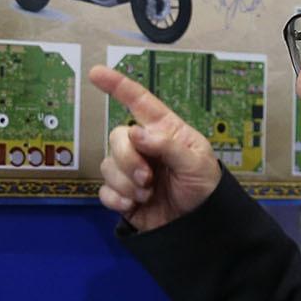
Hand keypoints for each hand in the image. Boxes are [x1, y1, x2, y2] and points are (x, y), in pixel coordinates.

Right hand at [87, 64, 220, 231]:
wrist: (199, 227)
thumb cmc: (204, 188)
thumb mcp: (197, 162)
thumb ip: (167, 145)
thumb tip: (135, 133)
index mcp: (164, 131)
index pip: (139, 101)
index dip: (118, 85)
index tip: (96, 73)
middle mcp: (143, 147)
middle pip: (116, 137)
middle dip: (128, 159)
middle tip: (148, 179)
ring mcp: (130, 170)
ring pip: (107, 165)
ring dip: (126, 183)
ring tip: (147, 194)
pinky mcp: (121, 194)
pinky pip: (104, 190)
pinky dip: (117, 199)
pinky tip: (134, 205)